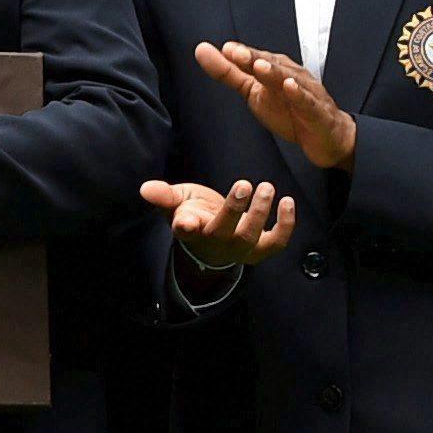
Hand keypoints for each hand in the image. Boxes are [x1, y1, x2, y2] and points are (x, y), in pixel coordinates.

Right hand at [145, 174, 297, 271]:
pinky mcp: (260, 249)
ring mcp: (240, 248)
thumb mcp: (178, 202)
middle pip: (225, 232)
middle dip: (234, 210)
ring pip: (251, 237)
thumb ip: (165, 195)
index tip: (184, 219)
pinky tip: (288, 201)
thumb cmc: (195, 215)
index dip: (185, 226)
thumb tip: (145, 188)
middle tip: (243, 184)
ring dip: (261, 213)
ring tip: (267, 187)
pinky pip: (276, 242)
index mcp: (191, 230)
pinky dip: (286, 225)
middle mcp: (216, 242)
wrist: (213, 243)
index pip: (185, 231)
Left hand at [196, 40, 356, 171]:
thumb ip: (228, 72)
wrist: (327, 137)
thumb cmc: (290, 110)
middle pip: (271, 65)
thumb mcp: (253, 92)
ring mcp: (306, 92)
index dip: (241, 55)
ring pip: (289, 79)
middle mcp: (290, 76)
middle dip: (254, 58)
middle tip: (236, 53)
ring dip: (274, 72)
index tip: (225, 50)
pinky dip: (300, 94)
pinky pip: (308, 102)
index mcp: (274, 70)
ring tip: (259, 65)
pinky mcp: (317, 112)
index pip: (255, 59)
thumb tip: (202, 49)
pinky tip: (290, 88)